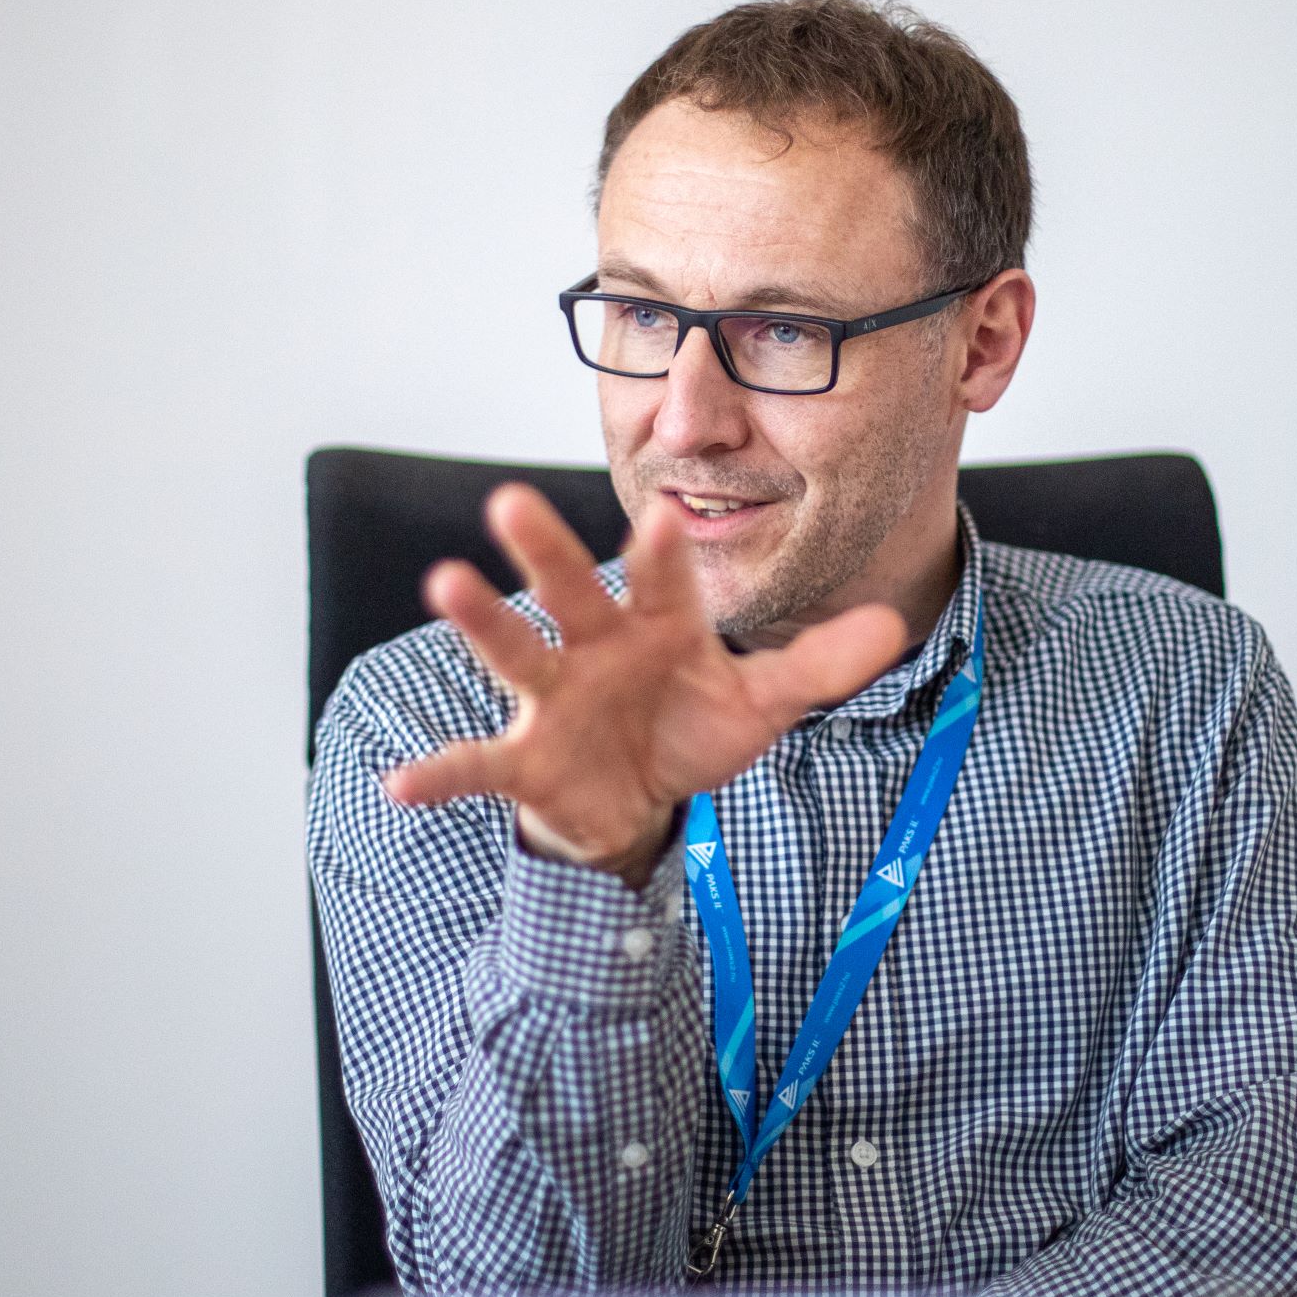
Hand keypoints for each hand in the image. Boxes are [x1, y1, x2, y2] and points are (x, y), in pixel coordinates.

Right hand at [382, 484, 907, 882]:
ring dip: (480, 620)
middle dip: (543, 550)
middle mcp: (596, 646)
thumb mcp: (762, 702)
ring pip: (515, 650)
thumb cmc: (692, 726)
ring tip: (442, 582)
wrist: (642, 796)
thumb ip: (818, 665)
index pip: (662, 580)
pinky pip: (479, 765)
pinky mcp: (526, 757)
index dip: (664, 552)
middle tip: (509, 499)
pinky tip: (401, 784)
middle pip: (569, 590)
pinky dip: (439, 774)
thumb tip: (895, 626)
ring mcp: (554, 698)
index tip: (667, 513)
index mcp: (657, 623)